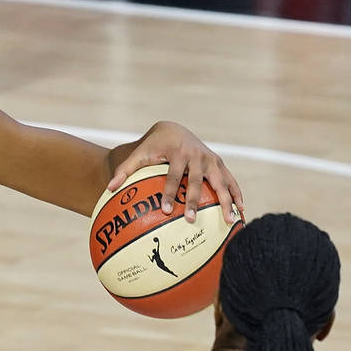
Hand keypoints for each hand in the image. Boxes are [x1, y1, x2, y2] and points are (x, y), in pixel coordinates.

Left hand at [107, 121, 243, 223]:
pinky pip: (231, 181)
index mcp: (177, 154)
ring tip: (229, 220)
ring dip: (226, 201)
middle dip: (195, 201)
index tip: (167, 211)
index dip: (170, 193)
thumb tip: (108, 189)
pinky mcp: (219, 164)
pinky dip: (237, 195)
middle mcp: (197, 156)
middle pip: (197, 182)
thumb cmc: (153, 146)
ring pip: (221, 182)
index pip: (173, 176)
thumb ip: (124, 171)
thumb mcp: (138, 154)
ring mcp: (211, 160)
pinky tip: (242, 211)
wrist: (174, 130)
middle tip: (192, 220)